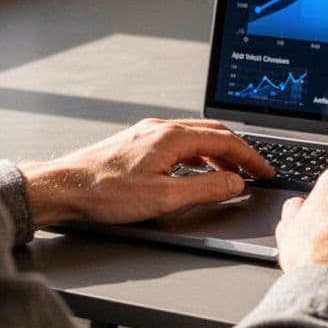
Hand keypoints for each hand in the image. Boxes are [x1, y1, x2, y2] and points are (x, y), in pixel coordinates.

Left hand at [16, 118, 273, 226]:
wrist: (63, 188)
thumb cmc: (104, 192)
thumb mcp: (164, 198)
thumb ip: (205, 190)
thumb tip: (235, 183)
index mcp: (172, 137)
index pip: (226, 141)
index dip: (251, 157)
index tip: (264, 171)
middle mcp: (160, 129)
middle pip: (213, 134)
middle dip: (239, 152)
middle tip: (255, 170)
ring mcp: (147, 133)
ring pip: (194, 137)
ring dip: (218, 153)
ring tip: (230, 173)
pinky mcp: (136, 143)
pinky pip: (178, 142)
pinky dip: (197, 154)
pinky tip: (194, 169)